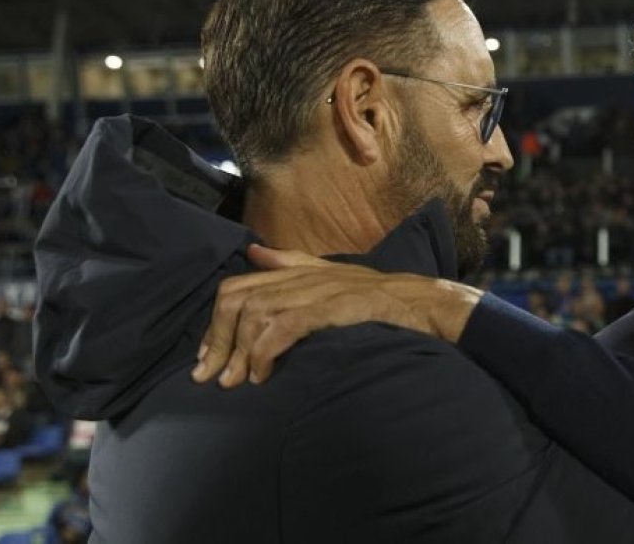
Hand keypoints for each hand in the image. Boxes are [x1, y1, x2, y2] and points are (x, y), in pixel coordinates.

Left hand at [192, 244, 481, 387]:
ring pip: (256, 314)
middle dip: (218, 341)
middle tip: (212, 377)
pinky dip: (266, 351)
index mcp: (297, 271)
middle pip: (237, 300)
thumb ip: (291, 264)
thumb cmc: (379, 297)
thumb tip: (253, 252)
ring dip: (240, 352)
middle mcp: (301, 277)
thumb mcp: (331, 275)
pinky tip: (264, 373)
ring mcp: (316, 291)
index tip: (208, 356)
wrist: (424, 303)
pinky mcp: (332, 307)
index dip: (215, 323)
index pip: (237, 287)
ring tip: (239, 382)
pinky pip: (284, 326)